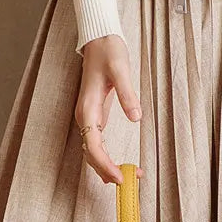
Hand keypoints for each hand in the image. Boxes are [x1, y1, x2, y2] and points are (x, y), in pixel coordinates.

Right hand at [75, 34, 142, 184]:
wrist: (99, 40)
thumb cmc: (108, 52)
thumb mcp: (121, 70)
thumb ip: (127, 94)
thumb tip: (136, 117)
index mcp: (88, 109)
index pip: (93, 145)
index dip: (105, 164)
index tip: (119, 176)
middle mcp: (85, 117)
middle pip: (91, 154)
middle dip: (107, 170)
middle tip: (128, 182)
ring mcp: (89, 118)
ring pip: (92, 151)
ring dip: (106, 167)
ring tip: (128, 177)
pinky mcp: (95, 116)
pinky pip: (97, 143)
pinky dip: (106, 157)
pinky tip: (118, 166)